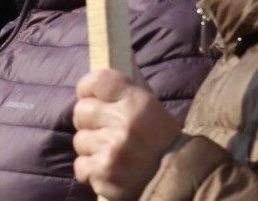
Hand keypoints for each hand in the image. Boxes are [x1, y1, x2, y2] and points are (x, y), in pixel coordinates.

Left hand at [73, 69, 179, 200]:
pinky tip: (108, 167)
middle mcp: (124, 122)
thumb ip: (125, 94)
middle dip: (89, 120)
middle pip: (81, 110)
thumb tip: (97, 84)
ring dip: (91, 146)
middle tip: (103, 128)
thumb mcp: (151, 108)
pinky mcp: (103, 173)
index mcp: (137, 101)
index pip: (98, 81)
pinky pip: (80, 166)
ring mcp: (112, 149)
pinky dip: (91, 169)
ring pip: (80, 140)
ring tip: (111, 151)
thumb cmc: (161, 140)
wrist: (176, 176)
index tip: (88, 94)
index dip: (87, 87)